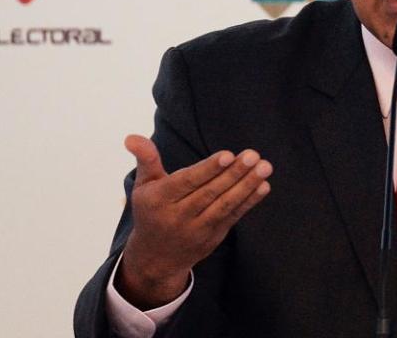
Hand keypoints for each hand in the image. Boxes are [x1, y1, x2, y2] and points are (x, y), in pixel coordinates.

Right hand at [115, 135, 271, 308]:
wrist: (156, 258)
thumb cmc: (152, 210)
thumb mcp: (144, 186)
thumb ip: (146, 160)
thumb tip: (132, 137)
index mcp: (159, 200)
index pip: (186, 182)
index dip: (208, 169)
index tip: (228, 154)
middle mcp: (177, 216)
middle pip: (209, 193)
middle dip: (234, 173)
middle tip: (253, 155)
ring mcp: (197, 229)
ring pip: (224, 205)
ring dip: (247, 186)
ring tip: (265, 167)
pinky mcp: (214, 236)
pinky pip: (233, 217)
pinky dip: (249, 201)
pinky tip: (263, 185)